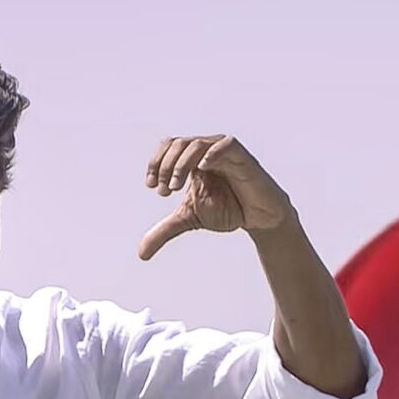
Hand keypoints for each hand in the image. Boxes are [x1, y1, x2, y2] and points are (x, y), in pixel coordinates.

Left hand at [137, 135, 294, 259]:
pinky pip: (226, 145)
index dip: (155, 163)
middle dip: (165, 166)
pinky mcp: (242, 158)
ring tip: (176, 187)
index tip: (152, 186)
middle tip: (165, 190)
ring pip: (196, 144)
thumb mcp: (188, 219)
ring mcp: (223, 153)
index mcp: (191, 160)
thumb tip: (141, 255)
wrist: (257, 219)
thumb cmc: (226, 211)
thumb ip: (163, 231)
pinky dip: (211, 154)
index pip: (167, 147)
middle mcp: (205, 153)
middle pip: (177, 144)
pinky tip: (202, 169)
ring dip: (181, 164)